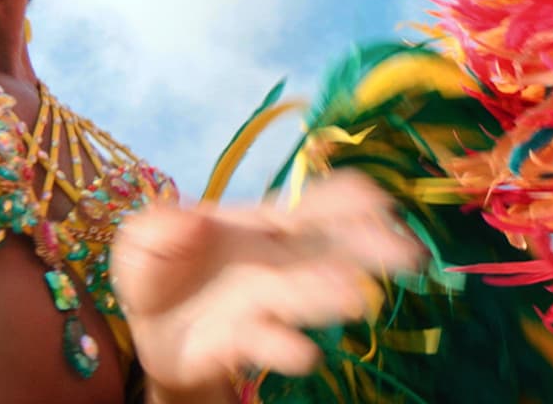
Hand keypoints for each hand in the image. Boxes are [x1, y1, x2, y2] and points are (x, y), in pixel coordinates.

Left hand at [114, 172, 422, 389]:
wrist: (151, 331)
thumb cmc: (163, 269)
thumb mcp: (144, 239)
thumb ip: (158, 227)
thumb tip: (189, 219)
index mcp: (264, 221)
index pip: (317, 203)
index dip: (351, 198)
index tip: (382, 203)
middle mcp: (279, 260)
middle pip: (330, 247)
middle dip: (369, 247)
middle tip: (408, 254)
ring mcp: (266, 302)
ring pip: (305, 293)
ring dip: (330, 295)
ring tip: (355, 298)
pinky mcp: (245, 340)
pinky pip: (268, 341)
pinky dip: (284, 346)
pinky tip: (300, 354)